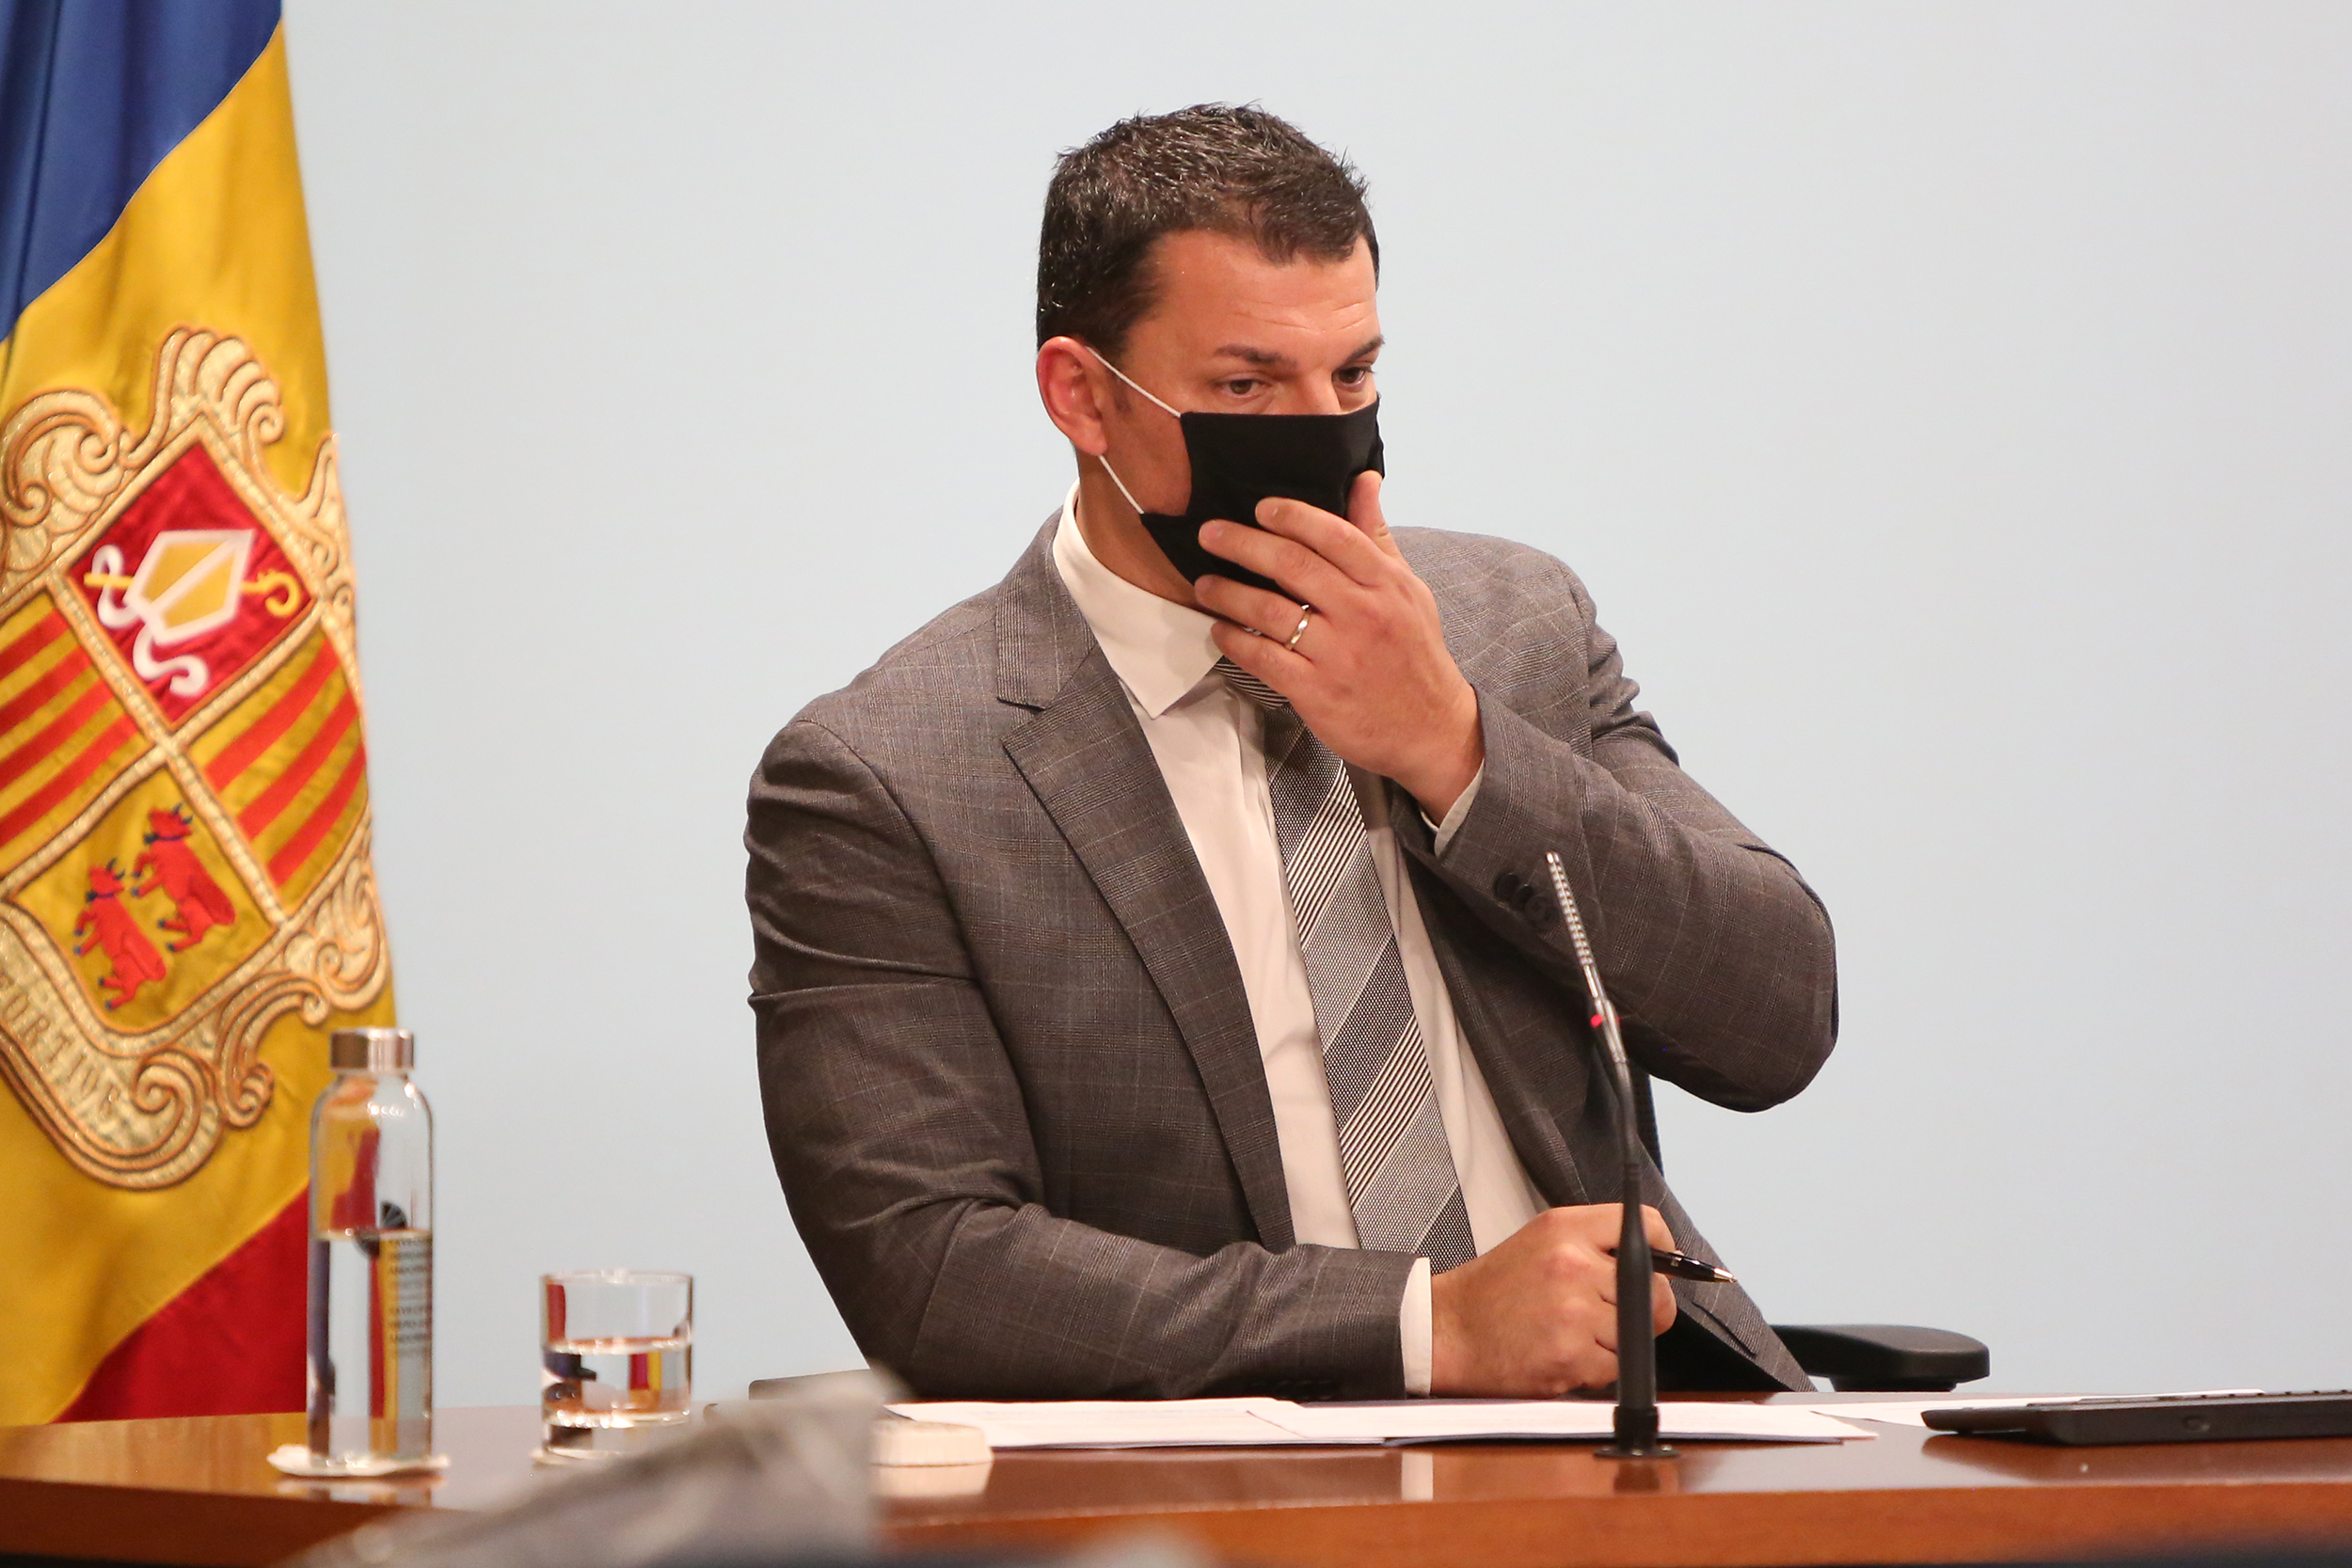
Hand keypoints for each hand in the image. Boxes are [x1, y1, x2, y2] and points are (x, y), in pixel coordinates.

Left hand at [1195, 472, 1483, 821]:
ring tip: (1205, 584)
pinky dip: (1235, 641)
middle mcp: (1364, 614)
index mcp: (1386, 584)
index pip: (1335, 535)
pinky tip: (1220, 630)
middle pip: (1294, 566)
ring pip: (1271, 612)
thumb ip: (1376, 536)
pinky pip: (1264, 659)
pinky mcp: (1317, 692)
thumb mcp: (1407, 590)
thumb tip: (1364, 479)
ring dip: (1228, 593)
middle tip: (1210, 533)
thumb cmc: (1413, 652)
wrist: (1430, 728)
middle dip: (1243, 544)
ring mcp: (1339, 655)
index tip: (1261, 508)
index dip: (1293, 516)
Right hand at [1429, 1204, 1677, 1396]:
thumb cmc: (1494, 1291)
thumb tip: (1660, 1264)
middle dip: (1645, 1311)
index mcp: (1565, 1229)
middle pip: (1655, 1292)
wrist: (1448, 1331)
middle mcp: (1572, 1265)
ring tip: (1574, 1334)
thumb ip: (1595, 1243)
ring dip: (1614, 1343)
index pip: (1645, 1227)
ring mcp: (1573, 1313)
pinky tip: (1562, 1354)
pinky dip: (1595, 1370)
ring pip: (1637, 1335)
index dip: (1666, 1252)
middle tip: (1612, 1316)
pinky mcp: (1570, 1358)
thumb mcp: (1540, 1241)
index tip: (1664, 1267)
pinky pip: (1614, 1369)